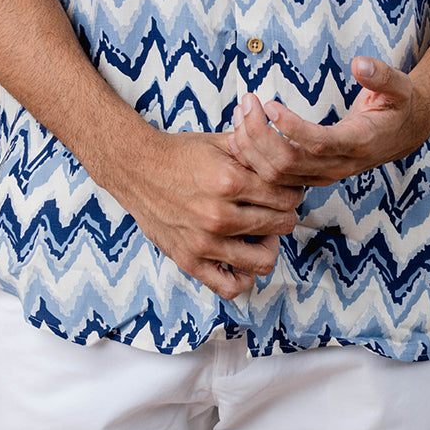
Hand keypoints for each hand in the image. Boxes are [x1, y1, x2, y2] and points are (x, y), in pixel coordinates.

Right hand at [114, 128, 302, 299]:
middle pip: (280, 225)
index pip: (285, 195)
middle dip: (284, 214)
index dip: (293, 191)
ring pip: (263, 259)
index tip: (287, 189)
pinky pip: (230, 287)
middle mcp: (218, 215)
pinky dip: (243, 276)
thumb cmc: (179, 154)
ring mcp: (204, 243)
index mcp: (228, 180)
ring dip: (269, 245)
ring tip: (261, 232)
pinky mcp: (190, 262)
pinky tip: (241, 257)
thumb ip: (253, 147)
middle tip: (275, 208)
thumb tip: (284, 150)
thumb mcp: (218, 142)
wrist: (137, 169)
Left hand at [226, 56, 429, 187]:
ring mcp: (324, 174)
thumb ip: (381, 74)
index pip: (318, 144)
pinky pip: (277, 177)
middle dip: (260, 136)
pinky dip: (255, 160)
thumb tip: (360, 63)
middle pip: (288, 164)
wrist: (403, 133)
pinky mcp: (313, 175)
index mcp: (359, 143)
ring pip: (277, 175)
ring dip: (252, 147)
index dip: (290, 128)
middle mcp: (339, 165)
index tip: (269, 104)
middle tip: (246, 103)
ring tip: (240, 113)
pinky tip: (241, 134)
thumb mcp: (399, 85)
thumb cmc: (398, 105)